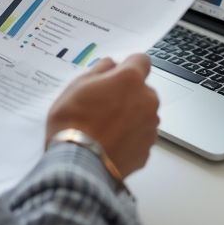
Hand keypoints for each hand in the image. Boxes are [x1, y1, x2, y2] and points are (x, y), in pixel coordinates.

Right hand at [46, 54, 158, 178]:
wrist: (78, 165)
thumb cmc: (73, 123)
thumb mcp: (77, 86)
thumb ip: (98, 70)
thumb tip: (110, 65)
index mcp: (130, 80)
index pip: (141, 60)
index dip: (127, 65)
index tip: (117, 74)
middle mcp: (147, 101)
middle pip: (143, 89)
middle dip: (127, 93)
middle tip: (103, 104)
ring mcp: (150, 126)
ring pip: (143, 113)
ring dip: (130, 115)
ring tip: (104, 127)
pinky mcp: (147, 149)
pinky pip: (140, 135)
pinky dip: (130, 136)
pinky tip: (110, 142)